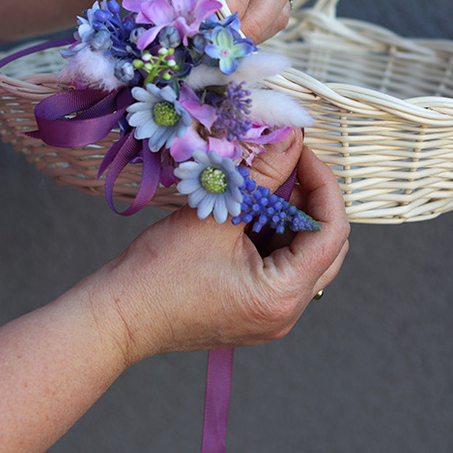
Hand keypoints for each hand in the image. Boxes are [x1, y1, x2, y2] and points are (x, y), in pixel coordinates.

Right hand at [103, 143, 349, 363]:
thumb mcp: (217, 214)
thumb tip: (291, 137)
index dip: (322, 184)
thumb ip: (263, 173)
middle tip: (281, 165)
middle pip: (324, 246)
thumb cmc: (160, 272)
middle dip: (307, 200)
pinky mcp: (251, 310)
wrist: (120, 314)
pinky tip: (243, 212)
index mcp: (283, 295)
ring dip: (286, 216)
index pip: (332, 232)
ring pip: (301, 255)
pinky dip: (268, 235)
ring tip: (256, 187)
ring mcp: (269, 315)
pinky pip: (277, 268)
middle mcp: (285, 313)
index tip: (300, 152)